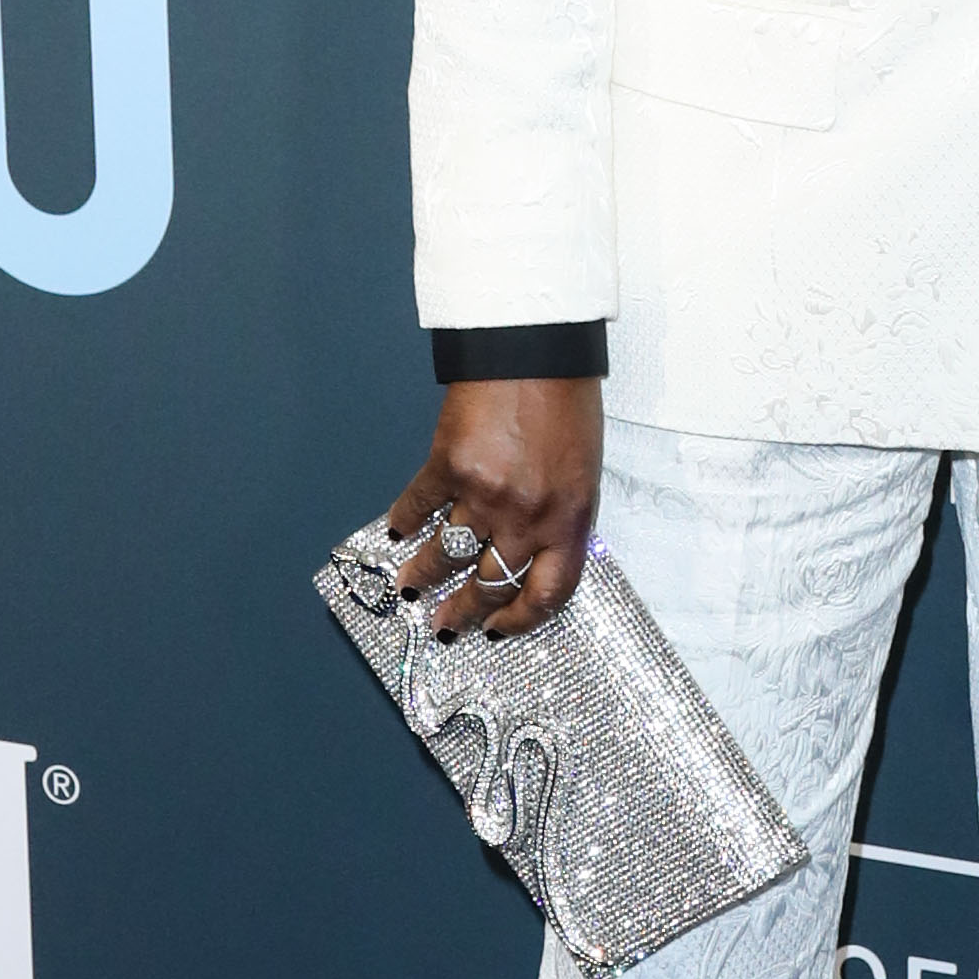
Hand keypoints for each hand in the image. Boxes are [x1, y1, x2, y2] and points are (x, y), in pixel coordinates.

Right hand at [385, 377, 603, 637]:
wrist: (538, 351)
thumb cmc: (569, 404)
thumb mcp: (583, 471)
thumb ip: (559, 515)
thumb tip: (529, 549)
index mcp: (570, 520)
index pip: (549, 594)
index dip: (521, 619)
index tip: (500, 628)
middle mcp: (528, 517)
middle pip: (491, 583)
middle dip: (464, 611)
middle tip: (445, 625)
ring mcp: (485, 494)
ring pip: (448, 554)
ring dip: (423, 576)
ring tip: (409, 588)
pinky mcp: (447, 465)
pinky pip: (419, 506)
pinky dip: (404, 520)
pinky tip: (396, 530)